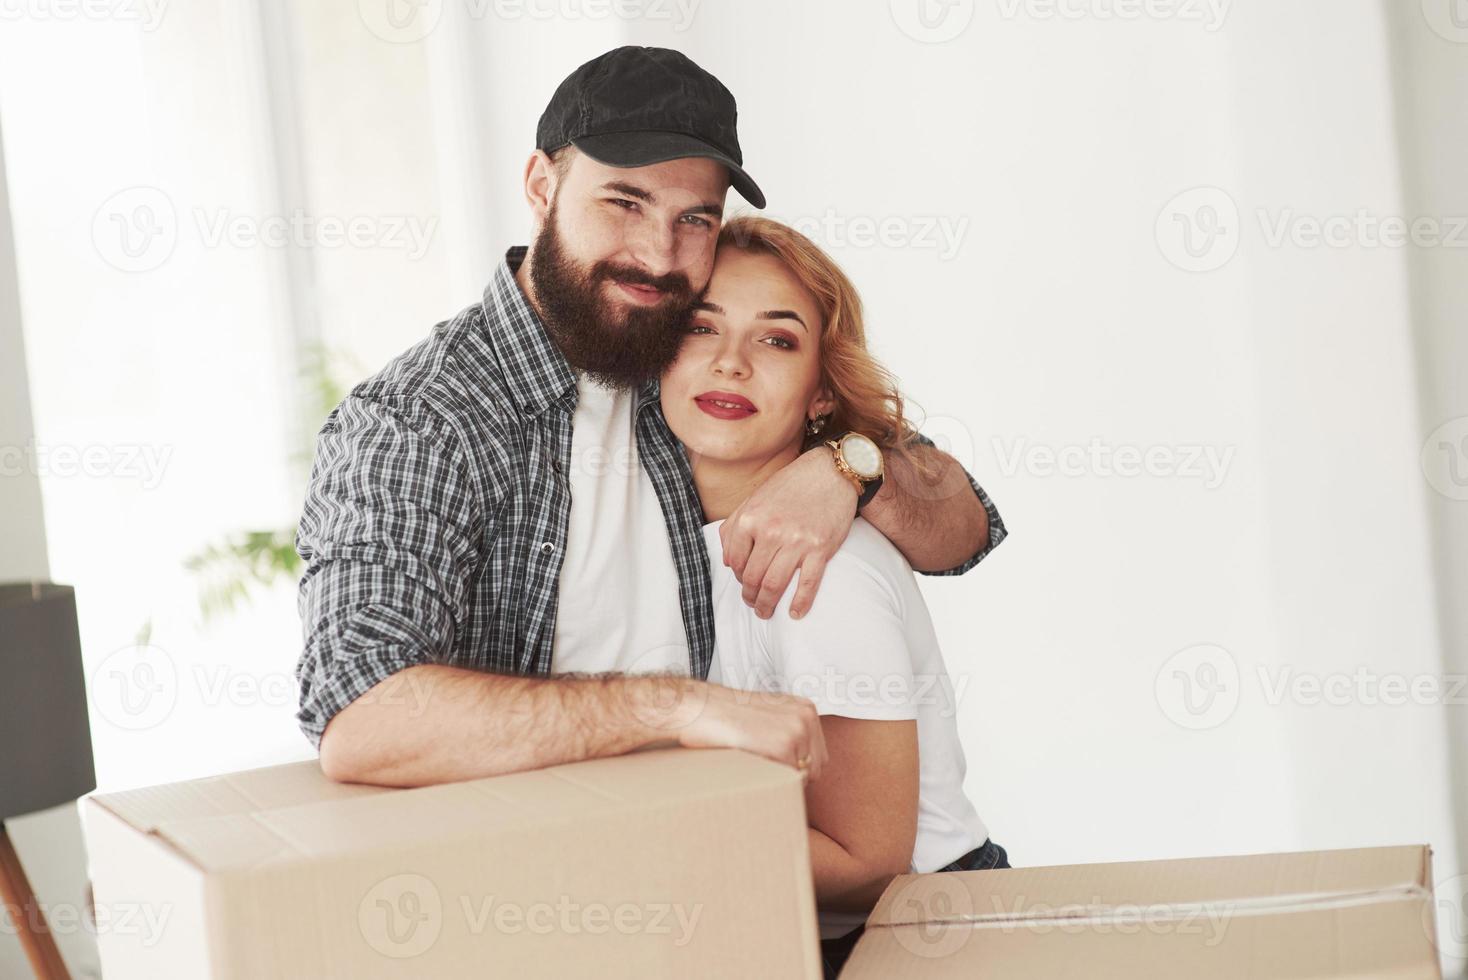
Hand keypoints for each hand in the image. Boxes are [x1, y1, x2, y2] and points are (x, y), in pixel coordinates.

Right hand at [677, 681, 828, 781]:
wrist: (701, 707)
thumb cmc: (727, 714)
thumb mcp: (769, 714)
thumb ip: (789, 729)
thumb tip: (803, 762)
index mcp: (805, 708)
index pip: (818, 754)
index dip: (798, 766)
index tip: (776, 764)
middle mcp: (807, 717)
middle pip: (816, 768)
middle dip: (794, 775)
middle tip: (766, 768)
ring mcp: (797, 731)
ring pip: (803, 776)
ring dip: (781, 777)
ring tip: (756, 762)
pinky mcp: (783, 745)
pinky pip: (787, 779)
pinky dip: (770, 778)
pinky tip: (751, 763)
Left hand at [720, 446, 858, 618]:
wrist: (830, 472)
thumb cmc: (791, 485)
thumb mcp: (755, 498)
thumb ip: (735, 526)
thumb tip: (728, 562)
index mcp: (751, 519)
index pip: (735, 561)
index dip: (738, 577)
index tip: (744, 583)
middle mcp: (770, 531)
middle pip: (753, 578)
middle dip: (750, 596)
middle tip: (753, 603)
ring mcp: (796, 542)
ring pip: (774, 585)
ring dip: (767, 604)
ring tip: (766, 611)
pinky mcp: (820, 549)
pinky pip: (807, 584)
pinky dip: (800, 603)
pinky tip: (795, 613)